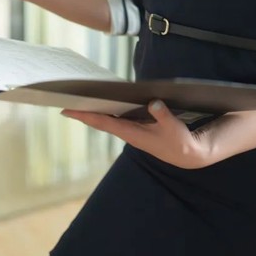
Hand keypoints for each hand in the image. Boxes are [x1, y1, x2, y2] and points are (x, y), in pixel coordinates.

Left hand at [60, 101, 212, 168]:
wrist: (188, 155)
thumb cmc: (179, 142)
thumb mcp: (173, 128)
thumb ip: (164, 115)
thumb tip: (154, 103)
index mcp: (133, 133)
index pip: (104, 122)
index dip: (86, 116)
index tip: (68, 111)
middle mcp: (129, 133)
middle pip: (101, 121)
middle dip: (84, 112)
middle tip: (66, 102)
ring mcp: (133, 131)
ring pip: (108, 120)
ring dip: (95, 111)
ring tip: (81, 100)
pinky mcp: (139, 129)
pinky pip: (118, 118)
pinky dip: (109, 111)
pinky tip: (105, 103)